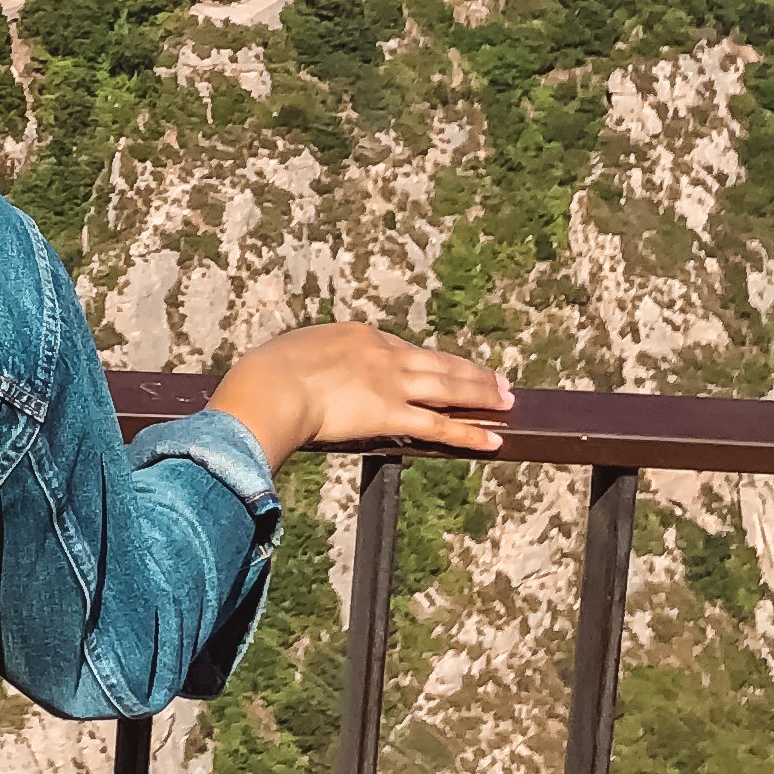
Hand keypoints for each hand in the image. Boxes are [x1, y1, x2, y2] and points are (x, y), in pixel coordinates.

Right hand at [209, 323, 512, 468]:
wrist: (270, 387)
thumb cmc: (266, 374)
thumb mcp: (291, 356)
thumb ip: (311, 364)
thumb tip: (304, 376)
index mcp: (355, 335)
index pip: (400, 348)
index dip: (424, 361)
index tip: (439, 367)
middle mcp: (381, 353)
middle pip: (435, 362)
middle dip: (468, 371)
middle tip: (497, 378)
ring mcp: (390, 382)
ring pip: (447, 387)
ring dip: (480, 394)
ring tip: (507, 400)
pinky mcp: (393, 414)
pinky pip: (439, 425)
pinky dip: (469, 432)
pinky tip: (493, 439)